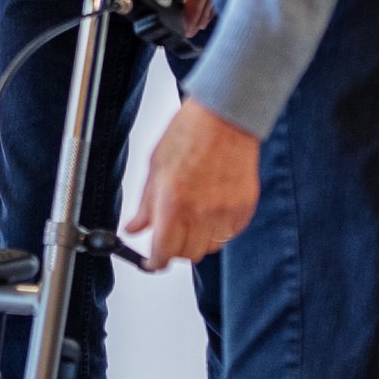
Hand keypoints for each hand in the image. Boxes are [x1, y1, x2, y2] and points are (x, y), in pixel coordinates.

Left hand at [124, 99, 259, 268]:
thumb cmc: (190, 132)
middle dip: (176, 249)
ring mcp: (225, 211)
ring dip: (199, 239)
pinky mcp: (244, 208)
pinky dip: (220, 228)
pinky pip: (230, 234)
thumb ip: (145, 204)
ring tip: (194, 217)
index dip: (155, 262)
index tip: (152, 262)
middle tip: (172, 234)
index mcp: (172, 201)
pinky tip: (213, 208)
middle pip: (187, 255)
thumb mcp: (155, 166)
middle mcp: (199, 211)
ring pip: (210, 248)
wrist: (226, 117)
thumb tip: (133, 228)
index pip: (162, 252)